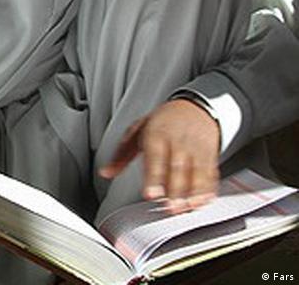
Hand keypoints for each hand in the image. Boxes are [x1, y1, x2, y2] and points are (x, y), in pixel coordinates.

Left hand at [99, 99, 220, 212]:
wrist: (193, 108)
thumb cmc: (162, 123)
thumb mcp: (136, 132)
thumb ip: (120, 155)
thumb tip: (105, 172)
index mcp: (156, 135)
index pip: (154, 158)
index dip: (153, 178)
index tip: (150, 194)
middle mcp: (177, 142)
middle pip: (177, 168)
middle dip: (175, 190)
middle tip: (171, 208)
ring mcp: (195, 148)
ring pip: (196, 171)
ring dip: (194, 192)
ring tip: (188, 208)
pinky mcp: (209, 155)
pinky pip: (210, 172)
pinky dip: (209, 188)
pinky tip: (204, 200)